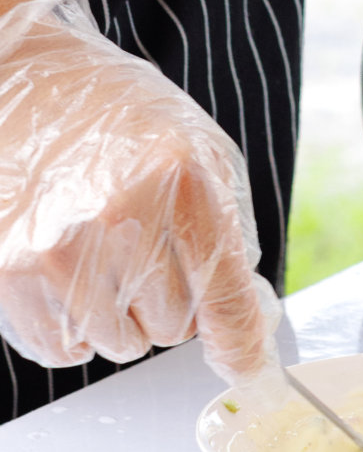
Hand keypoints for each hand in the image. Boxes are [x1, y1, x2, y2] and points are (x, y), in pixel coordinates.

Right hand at [0, 0, 279, 380]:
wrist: (29, 80)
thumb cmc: (120, 117)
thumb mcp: (201, 153)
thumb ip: (230, 237)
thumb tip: (250, 326)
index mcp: (182, 180)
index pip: (223, 296)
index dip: (241, 346)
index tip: (248, 370)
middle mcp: (121, 214)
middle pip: (173, 326)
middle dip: (169, 300)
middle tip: (144, 246)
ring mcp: (59, 245)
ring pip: (120, 343)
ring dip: (121, 315)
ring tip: (103, 253)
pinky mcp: (10, 270)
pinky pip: (63, 348)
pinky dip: (74, 329)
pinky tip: (69, 275)